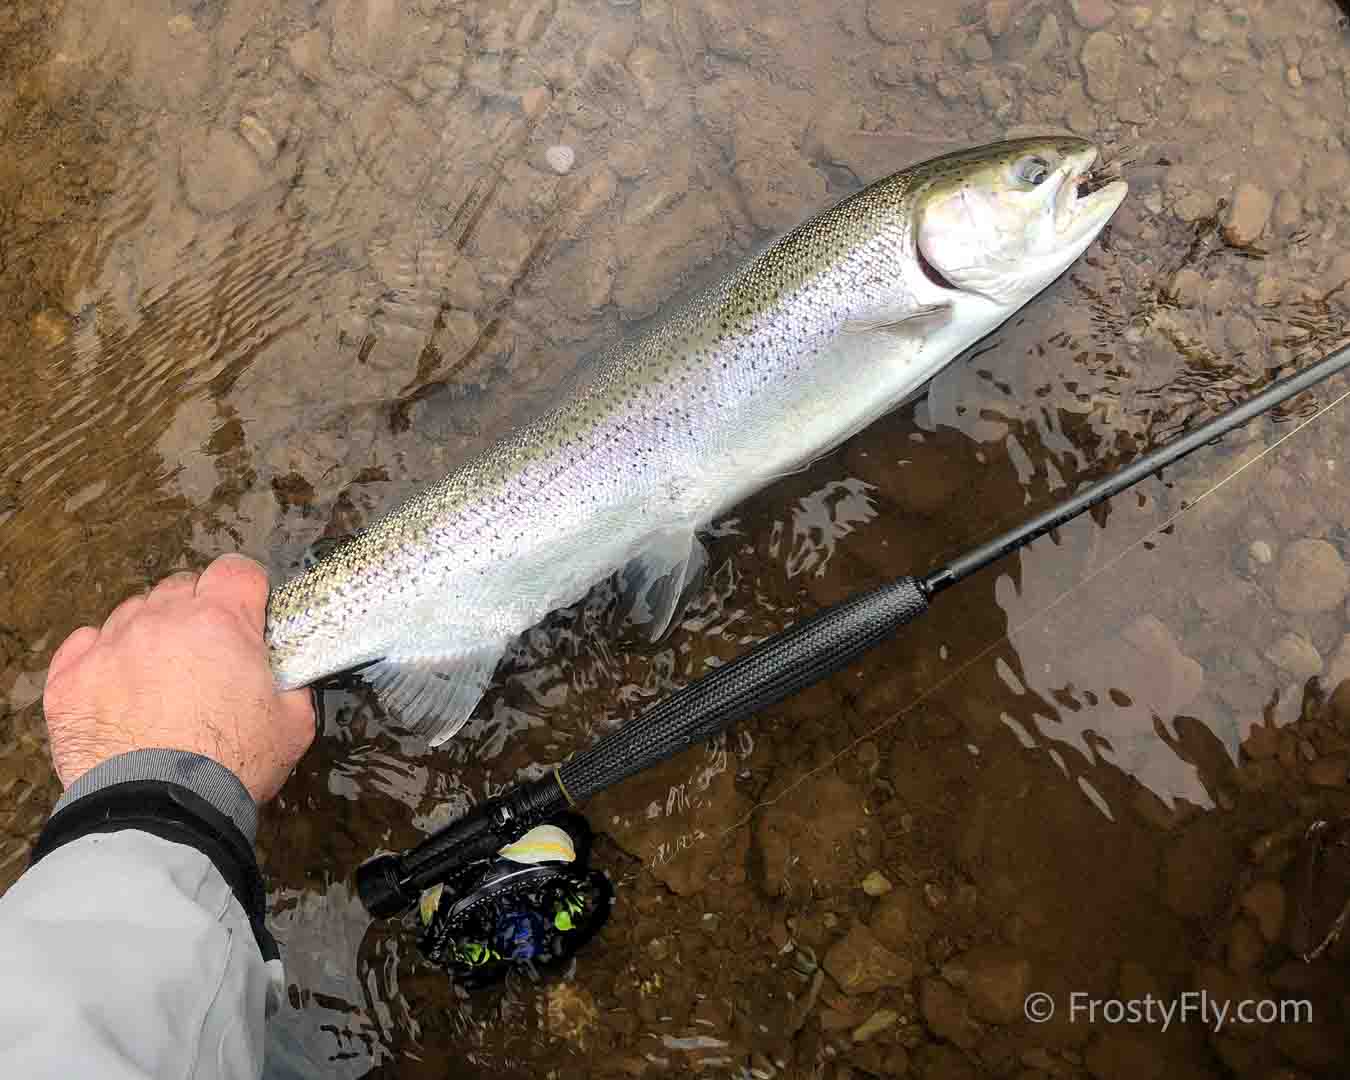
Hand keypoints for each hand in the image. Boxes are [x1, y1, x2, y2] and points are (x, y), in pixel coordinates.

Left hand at [43, 554, 314, 803]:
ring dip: (150, 632)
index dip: (247, 590)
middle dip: (197, 611)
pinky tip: (118, 685)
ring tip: (159, 675)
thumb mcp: (293, 725)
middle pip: (181, 587)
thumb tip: (288, 680)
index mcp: (222, 623)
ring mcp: (111, 645)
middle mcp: (163, 620)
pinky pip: (85, 643)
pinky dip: (101, 657)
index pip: (237, 570)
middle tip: (207, 653)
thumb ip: (291, 687)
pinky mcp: (71, 678)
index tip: (249, 613)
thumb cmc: (231, 766)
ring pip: (133, 612)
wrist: (161, 810)